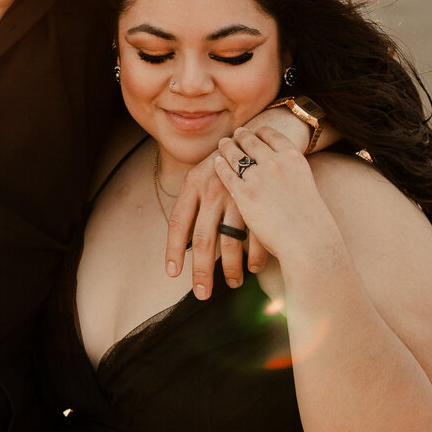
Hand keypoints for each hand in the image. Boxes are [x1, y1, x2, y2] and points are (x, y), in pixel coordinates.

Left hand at [164, 150, 268, 298]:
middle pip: (203, 239)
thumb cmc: (222, 164)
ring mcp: (237, 196)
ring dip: (232, 269)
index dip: (173, 250)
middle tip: (201, 293)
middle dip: (202, 271)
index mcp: (193, 184)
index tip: (173, 273)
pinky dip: (256, 256)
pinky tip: (253, 268)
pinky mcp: (259, 200)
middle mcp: (212, 189)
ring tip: (232, 283)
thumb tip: (184, 244)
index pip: (178, 223)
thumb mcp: (201, 176)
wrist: (254, 138)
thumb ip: (191, 205)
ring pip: (231, 242)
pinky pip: (256, 235)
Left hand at [214, 124, 319, 263]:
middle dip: (243, 136)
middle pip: (252, 142)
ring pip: (236, 154)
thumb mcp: (305, 186)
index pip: (273, 135)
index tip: (256, 130)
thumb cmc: (311, 221)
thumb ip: (292, 175)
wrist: (308, 240)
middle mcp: (274, 162)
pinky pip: (228, 174)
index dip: (262, 131)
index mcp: (293, 158)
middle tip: (236, 133)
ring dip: (228, 147)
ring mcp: (258, 177)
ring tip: (223, 143)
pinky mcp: (244, 194)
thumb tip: (281, 176)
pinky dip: (221, 167)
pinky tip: (217, 163)